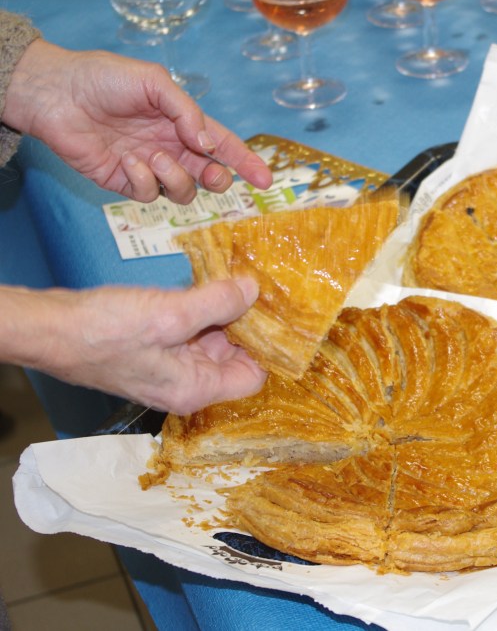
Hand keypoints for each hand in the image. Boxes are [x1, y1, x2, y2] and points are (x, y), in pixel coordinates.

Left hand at [3, 39, 271, 203]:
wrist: (56, 93)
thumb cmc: (103, 78)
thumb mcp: (154, 81)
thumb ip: (187, 111)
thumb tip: (207, 143)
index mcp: (183, 123)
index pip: (223, 145)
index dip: (247, 162)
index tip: (266, 179)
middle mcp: (171, 148)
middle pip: (210, 175)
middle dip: (217, 178)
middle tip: (209, 172)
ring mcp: (149, 167)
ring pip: (183, 191)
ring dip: (175, 177)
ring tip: (153, 156)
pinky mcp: (125, 182)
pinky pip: (148, 194)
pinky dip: (143, 180)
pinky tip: (127, 160)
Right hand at [5, 278, 267, 414]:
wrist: (48, 328)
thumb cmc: (104, 331)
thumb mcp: (170, 314)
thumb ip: (217, 304)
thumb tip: (254, 290)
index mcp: (195, 388)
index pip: (254, 376)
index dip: (268, 346)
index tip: (277, 312)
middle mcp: (188, 383)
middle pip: (238, 355)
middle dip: (250, 323)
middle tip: (266, 287)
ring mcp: (172, 365)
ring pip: (216, 338)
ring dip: (228, 311)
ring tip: (242, 278)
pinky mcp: (157, 345)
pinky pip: (193, 329)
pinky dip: (204, 308)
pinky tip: (210, 283)